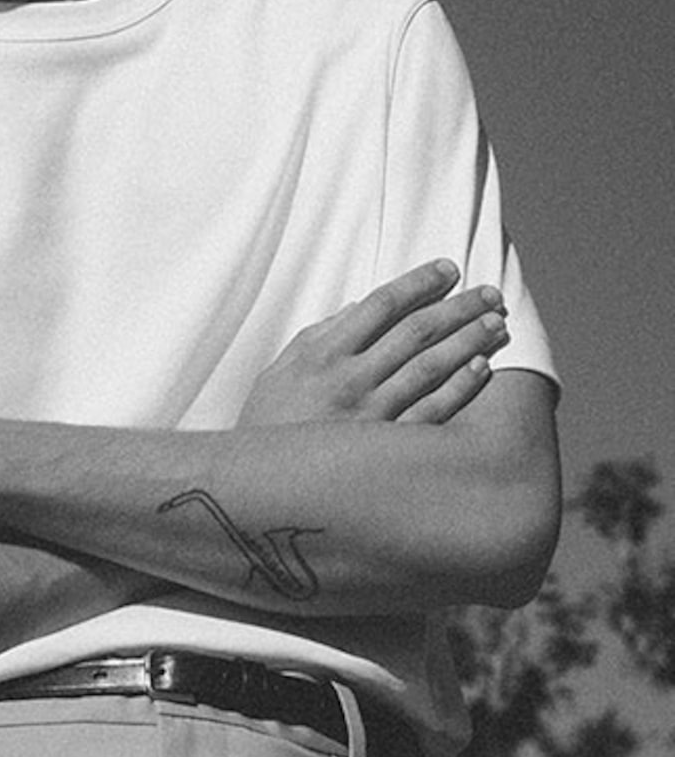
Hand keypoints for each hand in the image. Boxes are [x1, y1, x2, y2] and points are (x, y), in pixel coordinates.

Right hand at [238, 259, 508, 428]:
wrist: (261, 488)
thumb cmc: (268, 425)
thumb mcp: (279, 371)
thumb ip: (317, 336)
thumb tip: (356, 308)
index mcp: (322, 353)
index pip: (381, 304)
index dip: (419, 282)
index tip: (448, 269)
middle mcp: (350, 379)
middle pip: (416, 331)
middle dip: (458, 307)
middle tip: (489, 293)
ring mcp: (371, 415)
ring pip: (431, 367)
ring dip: (469, 341)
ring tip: (495, 323)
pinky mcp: (386, 450)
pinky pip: (432, 413)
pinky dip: (459, 388)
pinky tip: (481, 369)